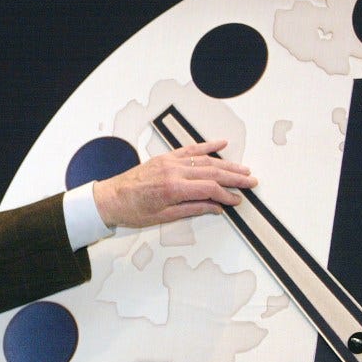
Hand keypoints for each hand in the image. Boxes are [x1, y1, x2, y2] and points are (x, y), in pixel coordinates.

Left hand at [92, 139, 256, 227]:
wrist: (110, 198)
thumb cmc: (132, 210)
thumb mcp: (163, 216)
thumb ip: (192, 209)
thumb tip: (215, 208)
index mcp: (173, 188)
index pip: (209, 189)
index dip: (227, 195)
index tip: (238, 200)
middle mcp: (173, 171)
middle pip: (212, 172)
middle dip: (234, 178)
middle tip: (251, 182)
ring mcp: (169, 161)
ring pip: (204, 160)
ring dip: (226, 164)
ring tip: (243, 169)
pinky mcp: (165, 157)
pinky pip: (189, 149)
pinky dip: (207, 146)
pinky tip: (221, 144)